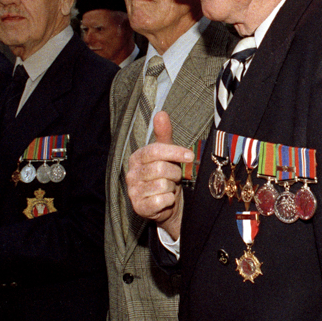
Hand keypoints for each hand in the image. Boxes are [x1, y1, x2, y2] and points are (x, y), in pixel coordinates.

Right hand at [124, 111, 193, 241]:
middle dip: (175, 173)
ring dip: (172, 187)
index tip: (190, 156)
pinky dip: (169, 200)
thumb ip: (163, 134)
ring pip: (162, 185)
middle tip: (176, 177)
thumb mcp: (167, 154)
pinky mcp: (139, 207)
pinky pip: (161, 200)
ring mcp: (133, 192)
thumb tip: (161, 113)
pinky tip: (166, 200)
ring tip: (169, 188)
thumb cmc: (166, 176)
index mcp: (137, 158)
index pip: (154, 151)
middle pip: (160, 168)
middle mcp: (131, 174)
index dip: (174, 152)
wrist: (167, 205)